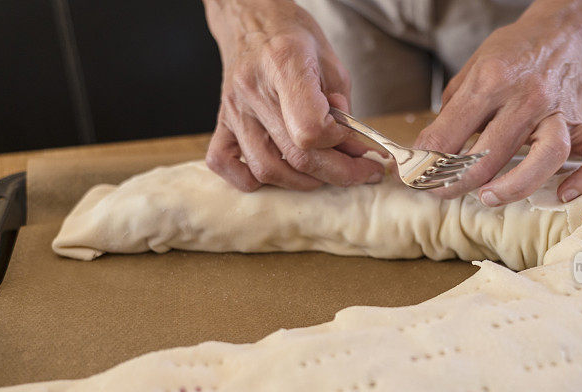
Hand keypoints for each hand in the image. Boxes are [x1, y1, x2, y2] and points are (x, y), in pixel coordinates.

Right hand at [203, 0, 383, 191]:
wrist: (251, 19)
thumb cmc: (292, 37)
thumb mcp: (331, 62)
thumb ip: (343, 107)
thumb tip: (351, 148)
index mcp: (285, 64)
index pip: (311, 129)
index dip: (337, 140)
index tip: (349, 135)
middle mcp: (254, 89)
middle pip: (296, 155)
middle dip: (337, 172)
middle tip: (359, 171)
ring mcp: (233, 109)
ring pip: (266, 169)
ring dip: (301, 182)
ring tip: (322, 173)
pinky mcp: (221, 121)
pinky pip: (223, 163)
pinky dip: (248, 179)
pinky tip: (275, 173)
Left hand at [415, 0, 581, 204]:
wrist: (564, 29)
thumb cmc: (513, 52)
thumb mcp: (472, 70)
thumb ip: (452, 112)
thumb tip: (428, 152)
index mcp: (492, 80)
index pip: (450, 132)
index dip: (425, 160)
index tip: (414, 175)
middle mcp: (527, 97)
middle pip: (490, 154)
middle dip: (455, 182)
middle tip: (440, 191)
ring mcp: (557, 110)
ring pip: (546, 157)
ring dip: (513, 186)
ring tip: (487, 196)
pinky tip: (564, 194)